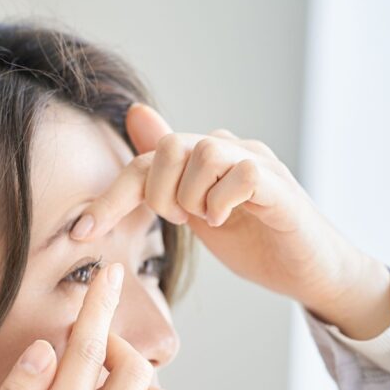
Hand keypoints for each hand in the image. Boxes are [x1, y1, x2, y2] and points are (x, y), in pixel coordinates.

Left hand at [71, 103, 389, 338]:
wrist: (309, 272)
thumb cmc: (255, 243)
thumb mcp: (197, 212)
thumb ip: (166, 174)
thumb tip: (136, 117)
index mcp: (202, 159)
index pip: (142, 161)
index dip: (108, 197)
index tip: (80, 234)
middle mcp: (228, 149)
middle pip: (168, 147)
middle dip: (159, 194)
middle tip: (179, 221)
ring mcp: (255, 162)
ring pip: (204, 152)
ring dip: (193, 195)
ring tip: (207, 219)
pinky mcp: (278, 184)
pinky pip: (241, 172)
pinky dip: (224, 200)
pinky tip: (228, 219)